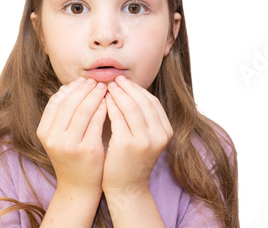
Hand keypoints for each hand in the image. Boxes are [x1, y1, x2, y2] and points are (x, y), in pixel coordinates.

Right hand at [37, 77, 107, 195]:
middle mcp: (54, 138)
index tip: (82, 81)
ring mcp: (70, 144)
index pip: (56, 101)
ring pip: (84, 110)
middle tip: (95, 81)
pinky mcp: (88, 149)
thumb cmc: (72, 156)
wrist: (79, 187)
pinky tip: (109, 102)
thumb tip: (70, 85)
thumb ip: (62, 114)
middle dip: (84, 88)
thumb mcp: (60, 136)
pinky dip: (103, 108)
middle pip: (70, 103)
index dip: (70, 88)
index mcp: (44, 132)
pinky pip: (96, 121)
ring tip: (104, 88)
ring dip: (95, 95)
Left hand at [102, 75, 172, 194]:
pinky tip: (102, 101)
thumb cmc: (132, 161)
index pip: (152, 102)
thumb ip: (143, 119)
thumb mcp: (145, 138)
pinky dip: (110, 106)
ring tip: (106, 87)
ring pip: (130, 107)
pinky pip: (117, 118)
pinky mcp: (127, 144)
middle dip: (127, 88)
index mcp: (166, 131)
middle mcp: (159, 135)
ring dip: (117, 94)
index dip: (138, 89)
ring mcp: (144, 140)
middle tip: (114, 79)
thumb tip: (130, 90)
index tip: (125, 82)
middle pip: (142, 101)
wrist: (127, 189)